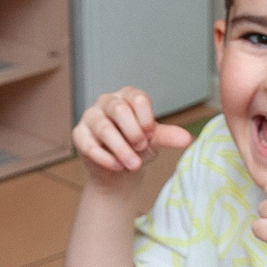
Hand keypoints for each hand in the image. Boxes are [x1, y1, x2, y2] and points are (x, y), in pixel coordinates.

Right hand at [74, 87, 191, 184]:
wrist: (120, 170)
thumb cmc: (138, 148)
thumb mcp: (154, 140)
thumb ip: (168, 137)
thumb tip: (187, 139)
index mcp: (128, 96)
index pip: (137, 98)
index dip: (146, 119)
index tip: (150, 136)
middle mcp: (107, 101)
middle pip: (119, 109)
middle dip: (133, 133)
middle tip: (141, 148)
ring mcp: (90, 116)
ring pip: (104, 128)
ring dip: (121, 149)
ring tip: (133, 164)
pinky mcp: (79, 134)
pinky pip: (89, 144)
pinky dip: (105, 158)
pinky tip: (117, 166)